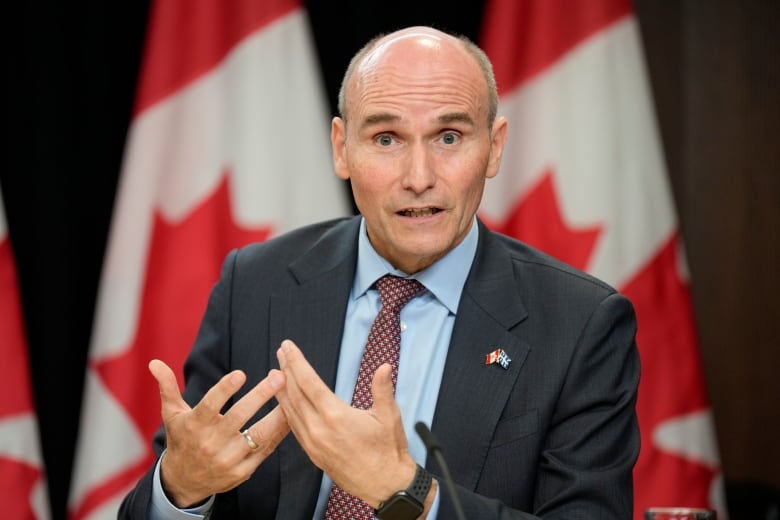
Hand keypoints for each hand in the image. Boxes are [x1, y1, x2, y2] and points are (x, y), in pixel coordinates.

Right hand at [148, 359, 289, 506]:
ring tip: (292, 395)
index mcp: (195, 425)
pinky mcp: (243, 471)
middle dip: (261, 395)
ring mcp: (229, 459)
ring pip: (259, 435)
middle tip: (279, 376)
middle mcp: (211, 443)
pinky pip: (265, 451)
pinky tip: (290, 416)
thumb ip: (168, 387)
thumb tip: (154, 362)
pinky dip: (279, 434)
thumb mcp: (172, 414)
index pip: (210, 405)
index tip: (240, 373)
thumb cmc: (182, 439)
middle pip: (240, 417)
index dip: (225, 389)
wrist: (184, 481)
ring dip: (277, 415)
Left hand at [274, 339, 416, 507]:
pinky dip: (287, 410)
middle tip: (280, 352)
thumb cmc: (388, 451)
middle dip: (286, 370)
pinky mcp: (313, 454)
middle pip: (295, 393)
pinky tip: (285, 401)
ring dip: (282, 389)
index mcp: (336, 416)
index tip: (288, 347)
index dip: (297, 362)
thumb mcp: (389, 416)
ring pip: (290, 411)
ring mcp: (313, 443)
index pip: (309, 382)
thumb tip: (385, 367)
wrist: (385, 486)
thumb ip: (383, 388)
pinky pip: (294, 427)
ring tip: (277, 371)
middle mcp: (319, 429)